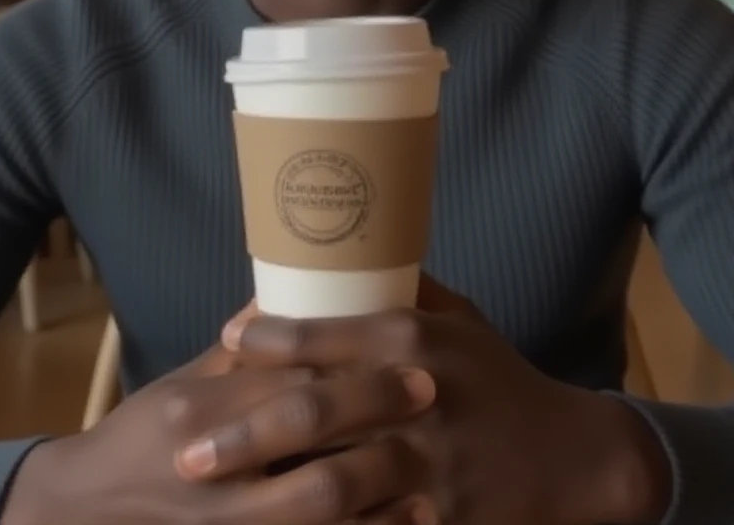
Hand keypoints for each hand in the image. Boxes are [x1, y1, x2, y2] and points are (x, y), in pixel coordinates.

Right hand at [2, 338, 433, 524]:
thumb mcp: (182, 384)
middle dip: (370, 409)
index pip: (282, 375)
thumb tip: (293, 292)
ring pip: (315, 507)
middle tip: (428, 389)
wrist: (86, 511)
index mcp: (196, 409)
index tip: (401, 345)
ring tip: (430, 474)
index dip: (345, 361)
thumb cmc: (142, 437)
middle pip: (306, 432)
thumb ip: (242, 353)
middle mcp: (210, 465)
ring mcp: (227, 522)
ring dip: (379, 490)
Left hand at [217, 291, 672, 524]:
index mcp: (414, 337)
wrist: (572, 455)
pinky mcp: (442, 516)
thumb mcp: (461, 319)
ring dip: (272, 493)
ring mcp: (430, 462)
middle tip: (186, 452)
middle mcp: (416, 394)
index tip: (225, 337)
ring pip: (337, 480)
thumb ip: (404, 290)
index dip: (269, 336)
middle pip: (316, 410)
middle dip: (245, 432)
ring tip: (217, 503)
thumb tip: (344, 260)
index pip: (326, 330)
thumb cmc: (500, 378)